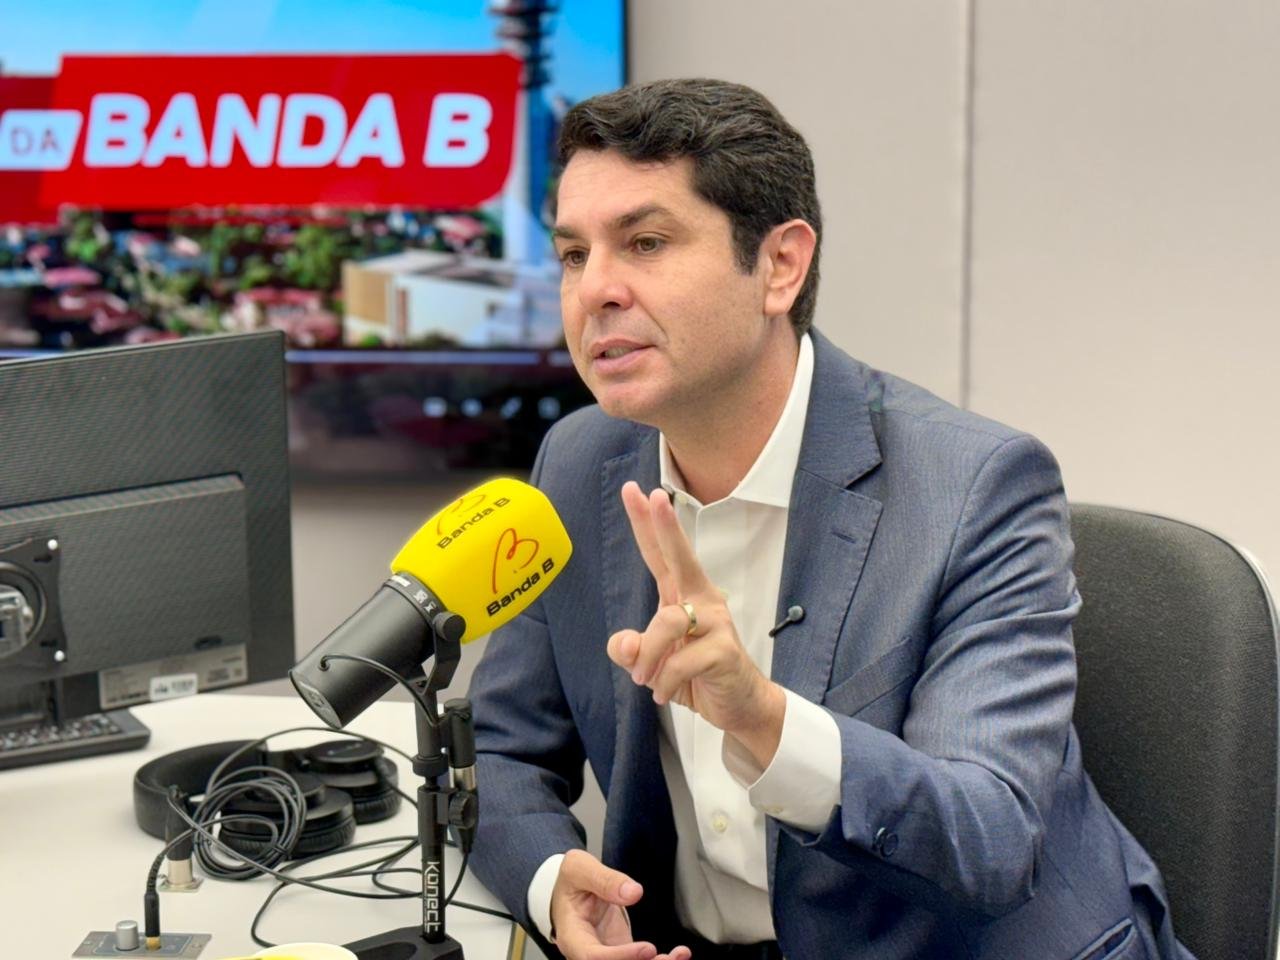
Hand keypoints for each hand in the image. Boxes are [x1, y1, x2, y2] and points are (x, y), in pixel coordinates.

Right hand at [550, 849, 691, 959]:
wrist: (570, 890)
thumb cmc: (571, 882)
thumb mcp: (579, 868)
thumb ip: (604, 879)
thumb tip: (633, 892)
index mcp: (572, 936)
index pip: (592, 957)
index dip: (621, 957)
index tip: (648, 948)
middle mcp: (587, 953)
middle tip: (669, 958)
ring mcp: (605, 954)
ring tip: (679, 956)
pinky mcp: (621, 953)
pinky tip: (679, 954)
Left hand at [607, 482, 785, 766]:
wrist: (738, 706)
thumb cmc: (695, 675)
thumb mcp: (650, 665)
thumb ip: (631, 651)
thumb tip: (624, 644)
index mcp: (682, 595)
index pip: (660, 554)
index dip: (647, 524)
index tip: (635, 490)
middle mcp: (701, 599)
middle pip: (681, 557)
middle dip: (666, 527)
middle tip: (654, 497)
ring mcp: (716, 623)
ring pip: (667, 623)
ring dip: (649, 657)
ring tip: (646, 680)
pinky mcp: (724, 650)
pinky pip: (680, 661)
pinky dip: (665, 681)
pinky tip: (665, 692)